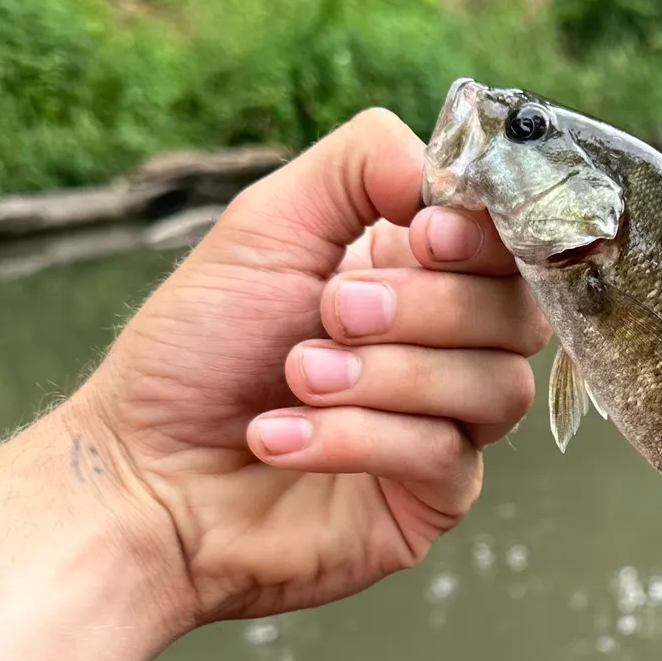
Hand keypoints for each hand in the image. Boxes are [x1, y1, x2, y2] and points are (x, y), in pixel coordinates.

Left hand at [66, 108, 549, 631]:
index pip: (513, 245)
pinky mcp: (435, 496)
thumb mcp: (268, 224)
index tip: (423, 235)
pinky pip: (444, 455)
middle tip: (330, 313)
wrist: (141, 475)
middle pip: (520, 314)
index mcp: (422, 273)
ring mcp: (451, 424)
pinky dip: (355, 437)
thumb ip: (362, 164)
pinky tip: (278, 437)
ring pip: (497, 387)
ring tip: (296, 378)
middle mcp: (451, 346)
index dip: (485, 238)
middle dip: (424, 309)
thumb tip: (452, 172)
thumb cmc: (196, 352)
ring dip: (385, 377)